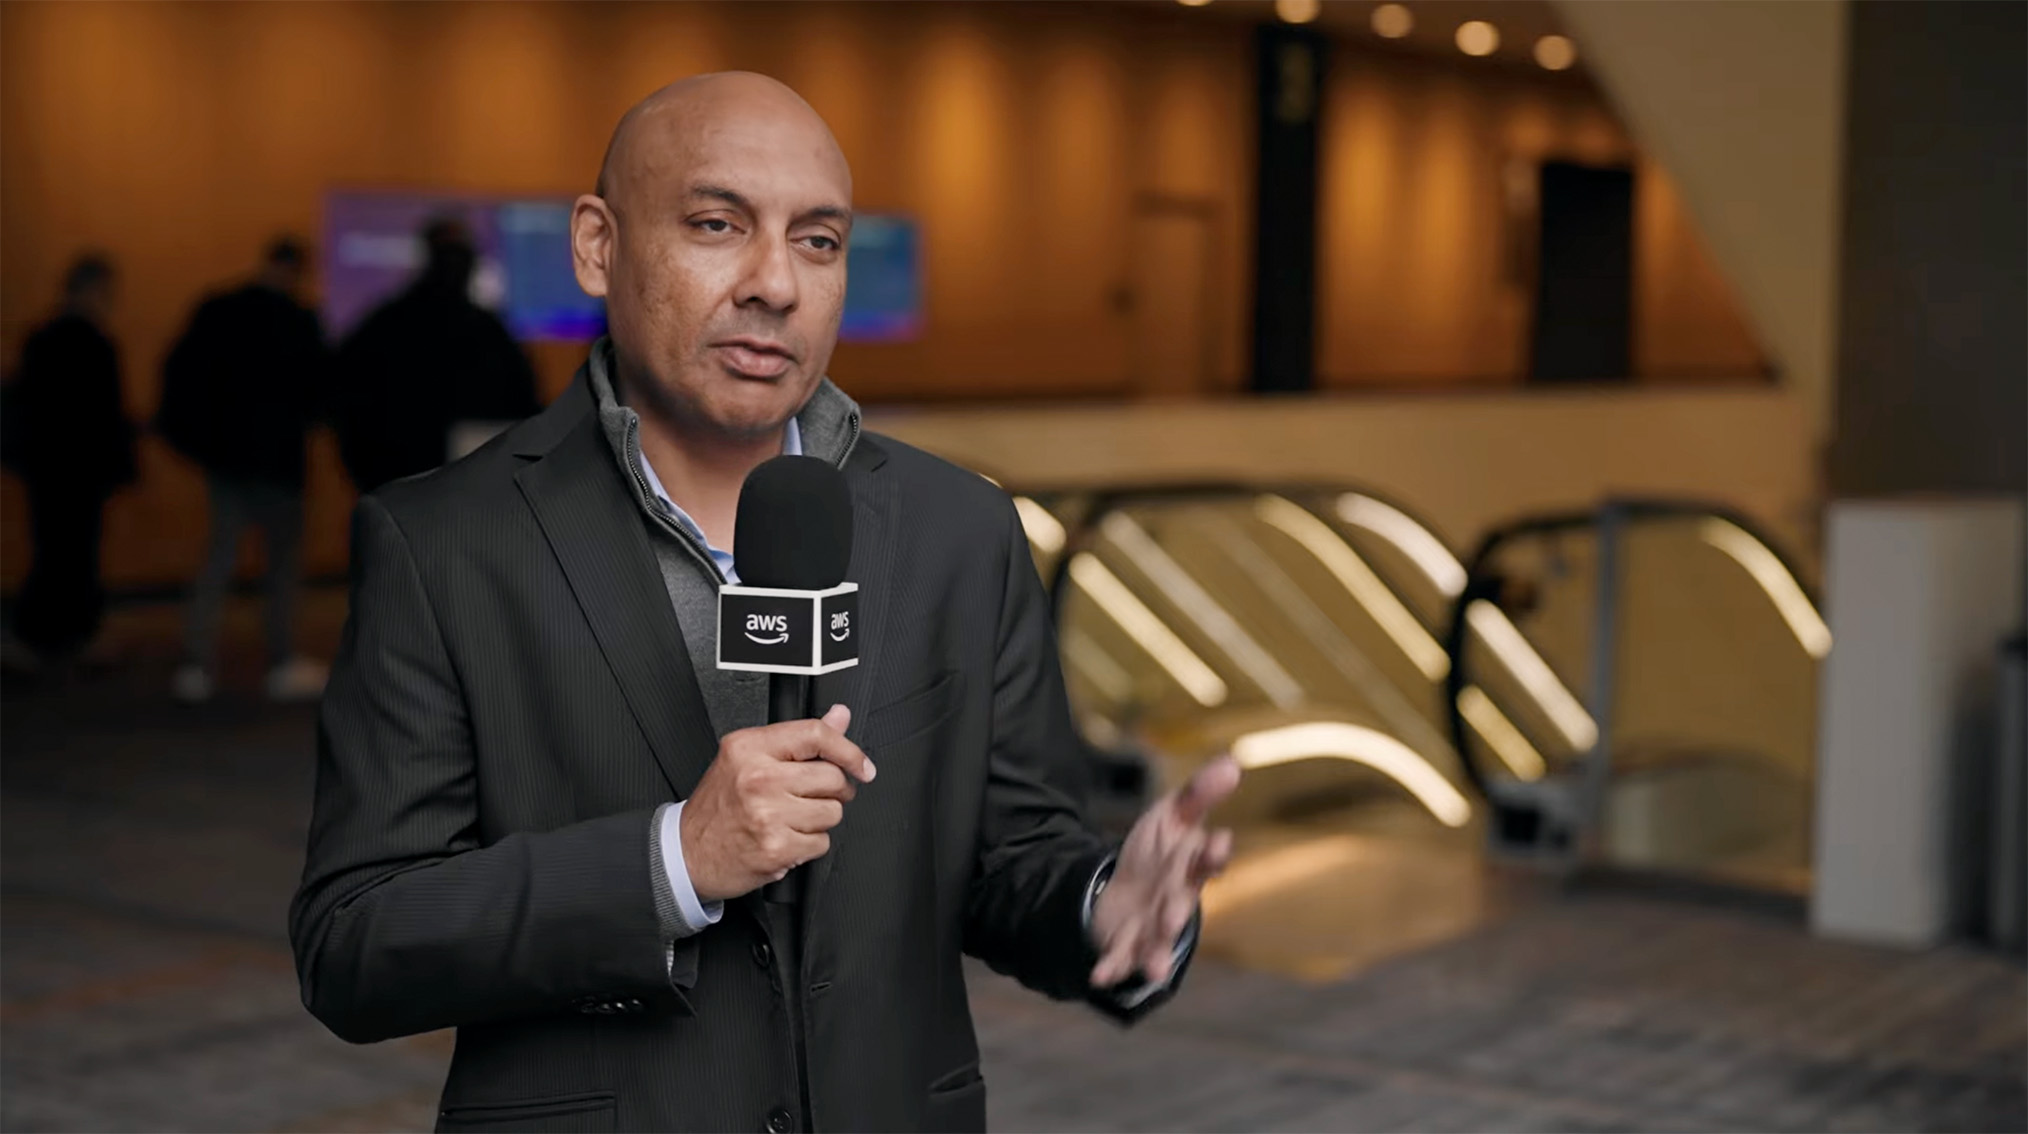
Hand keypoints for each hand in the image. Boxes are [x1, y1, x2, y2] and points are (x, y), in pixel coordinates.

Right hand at [679, 704, 876, 902]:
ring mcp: (768, 814)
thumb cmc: (718, 806)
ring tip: (790, 820)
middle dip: (832, 791)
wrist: (686, 853)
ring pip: (832, 812)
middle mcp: (758, 777)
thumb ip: (798, 739)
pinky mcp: (776, 848)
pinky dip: (809, 845)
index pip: (816, 735)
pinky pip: (821, 842)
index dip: (849, 750)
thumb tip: (838, 715)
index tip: (862, 766)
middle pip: (832, 777)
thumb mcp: (749, 759)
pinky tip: (786, 839)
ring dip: (819, 820)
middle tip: (809, 798)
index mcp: (750, 747)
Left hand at [1089, 755, 1240, 986]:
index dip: (1212, 853)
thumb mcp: (1173, 816)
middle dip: (1178, 911)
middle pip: (1179, 905)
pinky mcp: (1126, 945)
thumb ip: (1198, 794)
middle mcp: (1174, 900)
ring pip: (1156, 942)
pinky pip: (1118, 959)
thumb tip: (1232, 762)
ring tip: (1154, 969)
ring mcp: (1150, 927)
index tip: (1218, 843)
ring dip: (1155, 955)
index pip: (1205, 859)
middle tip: (1176, 916)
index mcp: (1188, 866)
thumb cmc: (1157, 853)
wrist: (1127, 892)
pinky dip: (1110, 968)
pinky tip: (1099, 977)